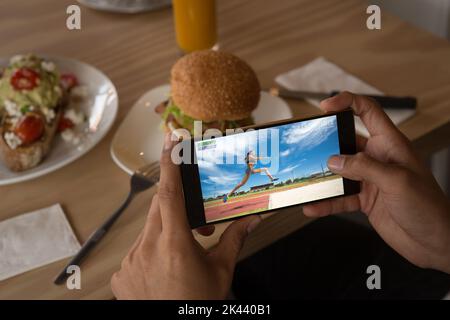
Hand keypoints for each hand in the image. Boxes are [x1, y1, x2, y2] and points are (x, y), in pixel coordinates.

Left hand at [111, 134, 261, 298]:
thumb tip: (252, 218)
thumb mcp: (220, 271)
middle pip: (160, 208)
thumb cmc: (197, 305)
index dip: (170, 163)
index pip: (169, 193)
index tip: (171, 141)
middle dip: (177, 207)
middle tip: (196, 226)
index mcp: (174, 245)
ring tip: (182, 251)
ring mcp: (130, 262)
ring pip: (148, 228)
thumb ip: (234, 239)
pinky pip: (136, 248)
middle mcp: (146, 250)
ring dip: (165, 230)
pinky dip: (152, 249)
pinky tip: (165, 266)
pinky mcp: (121, 274)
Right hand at [303, 92, 449, 273]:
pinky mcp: (365, 200)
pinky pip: (340, 197)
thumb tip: (335, 160)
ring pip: (339, 171)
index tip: (326, 106)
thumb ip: (364, 168)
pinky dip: (326, 202)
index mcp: (391, 144)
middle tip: (308, 147)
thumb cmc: (428, 207)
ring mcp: (370, 180)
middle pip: (346, 142)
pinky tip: (314, 206)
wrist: (435, 242)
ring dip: (323, 176)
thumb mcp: (397, 181)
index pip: (368, 112)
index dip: (347, 103)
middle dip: (326, 143)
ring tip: (307, 180)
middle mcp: (378, 159)